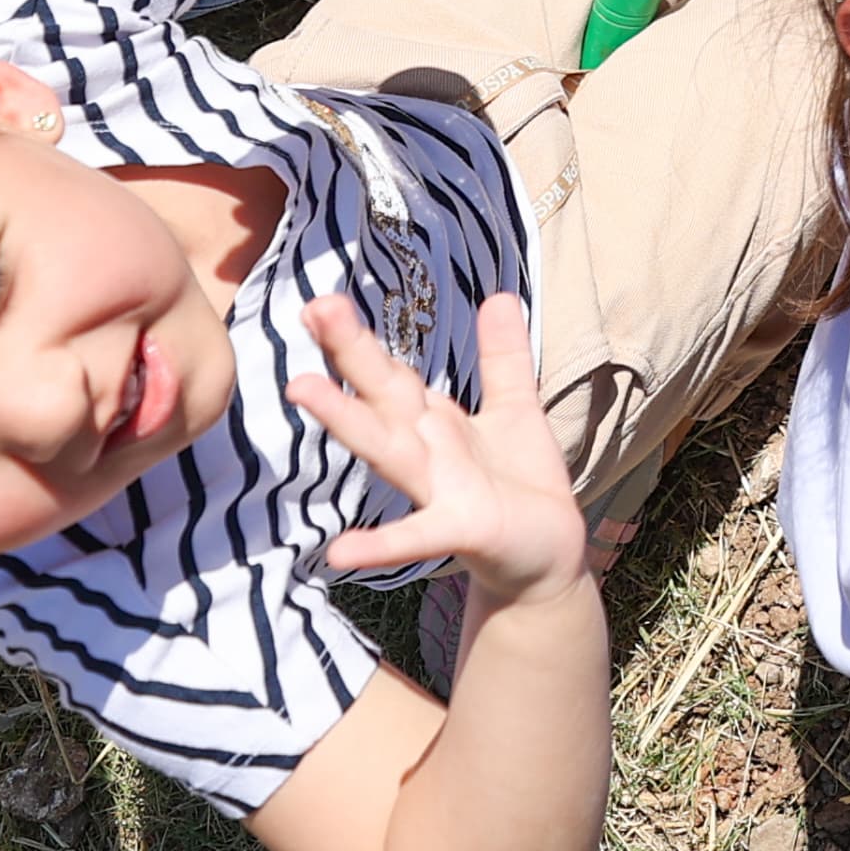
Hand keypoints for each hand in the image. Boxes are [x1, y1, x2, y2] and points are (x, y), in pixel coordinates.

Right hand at [293, 294, 596, 597]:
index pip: (390, 371)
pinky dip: (382, 542)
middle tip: (313, 307)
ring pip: (389, 448)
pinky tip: (340, 551)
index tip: (321, 300)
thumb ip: (503, 358)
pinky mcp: (462, 528)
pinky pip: (420, 534)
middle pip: (383, 394)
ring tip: (301, 389)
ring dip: (347, 420)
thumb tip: (501, 296)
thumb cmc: (519, 482)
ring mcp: (438, 489)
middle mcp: (426, 449)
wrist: (548, 554)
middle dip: (351, 352)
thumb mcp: (516, 408)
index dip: (358, 336)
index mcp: (434, 419)